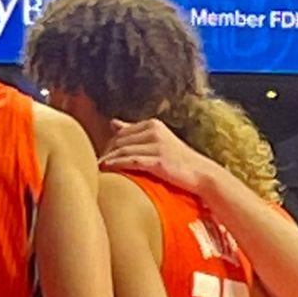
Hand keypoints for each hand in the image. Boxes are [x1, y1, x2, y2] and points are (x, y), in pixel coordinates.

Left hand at [97, 118, 214, 193]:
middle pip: (120, 141)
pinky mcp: (159, 161)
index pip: (122, 133)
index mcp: (153, 124)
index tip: (101, 157)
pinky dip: (116, 164)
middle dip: (106, 153)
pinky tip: (106, 169)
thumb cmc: (177, 160)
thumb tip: (112, 122)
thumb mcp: (157, 140)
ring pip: (123, 150)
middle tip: (96, 165)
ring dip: (107, 159)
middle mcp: (155, 132)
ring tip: (97, 168)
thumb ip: (134, 132)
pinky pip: (131, 161)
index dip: (109, 145)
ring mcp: (158, 146)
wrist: (201, 174)